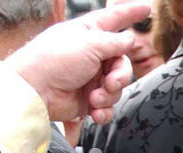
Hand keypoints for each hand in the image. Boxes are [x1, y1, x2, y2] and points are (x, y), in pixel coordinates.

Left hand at [6, 2, 149, 123]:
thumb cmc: (55, 59)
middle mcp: (92, 54)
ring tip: (94, 98)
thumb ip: (114, 42)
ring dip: (109, 95)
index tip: (146, 8)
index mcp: (89, 33)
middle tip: (110, 82)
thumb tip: (130, 39)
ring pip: (116, 87)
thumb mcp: (89, 43)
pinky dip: (104, 110)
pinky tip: (95, 111)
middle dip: (120, 76)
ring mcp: (90, 78)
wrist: (36, 90)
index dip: (130, 13)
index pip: (114, 19)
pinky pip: (107, 106)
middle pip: (122, 63)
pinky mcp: (87, 100)